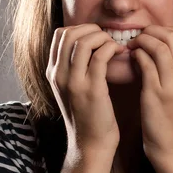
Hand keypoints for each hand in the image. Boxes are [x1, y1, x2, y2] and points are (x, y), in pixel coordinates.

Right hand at [46, 24, 124, 154]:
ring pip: (84, 42)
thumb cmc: (86, 114)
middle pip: (70, 34)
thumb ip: (73, 66)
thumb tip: (86, 41)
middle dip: (92, 29)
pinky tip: (119, 53)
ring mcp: (73, 83)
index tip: (95, 37)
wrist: (90, 144)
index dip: (80, 29)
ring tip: (113, 46)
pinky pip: (100, 57)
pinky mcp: (91, 90)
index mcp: (52, 72)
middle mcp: (58, 75)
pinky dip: (112, 48)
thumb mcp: (70, 88)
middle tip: (106, 38)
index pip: (59, 35)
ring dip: (102, 38)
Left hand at [126, 25, 172, 160]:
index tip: (147, 36)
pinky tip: (130, 60)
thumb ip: (171, 69)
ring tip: (131, 47)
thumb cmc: (172, 119)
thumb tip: (153, 50)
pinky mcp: (157, 94)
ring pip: (160, 46)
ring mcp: (172, 83)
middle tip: (136, 38)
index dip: (162, 29)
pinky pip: (147, 64)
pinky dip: (136, 56)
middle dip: (150, 31)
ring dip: (141, 41)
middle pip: (171, 35)